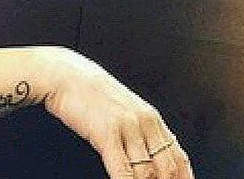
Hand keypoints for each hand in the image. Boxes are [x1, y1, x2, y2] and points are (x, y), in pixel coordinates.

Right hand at [36, 47, 193, 178]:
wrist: (64, 74)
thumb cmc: (90, 92)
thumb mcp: (124, 108)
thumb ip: (140, 130)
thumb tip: (149, 157)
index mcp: (151, 117)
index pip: (178, 157)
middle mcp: (144, 122)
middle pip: (167, 168)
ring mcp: (127, 127)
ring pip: (147, 172)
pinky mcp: (107, 133)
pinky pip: (123, 170)